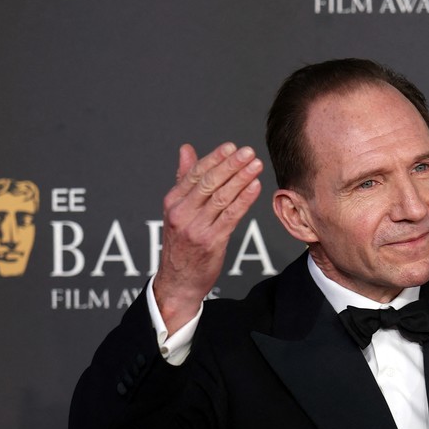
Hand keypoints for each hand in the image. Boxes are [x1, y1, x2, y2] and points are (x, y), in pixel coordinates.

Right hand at [153, 143, 262, 332]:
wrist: (178, 281)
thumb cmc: (181, 244)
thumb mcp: (177, 209)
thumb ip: (184, 179)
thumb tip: (186, 149)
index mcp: (173, 202)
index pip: (196, 174)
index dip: (215, 158)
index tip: (232, 147)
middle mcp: (181, 213)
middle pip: (210, 183)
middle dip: (231, 165)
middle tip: (249, 152)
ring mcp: (195, 228)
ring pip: (222, 197)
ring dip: (241, 179)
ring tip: (256, 165)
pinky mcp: (211, 241)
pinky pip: (231, 216)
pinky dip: (244, 199)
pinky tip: (255, 187)